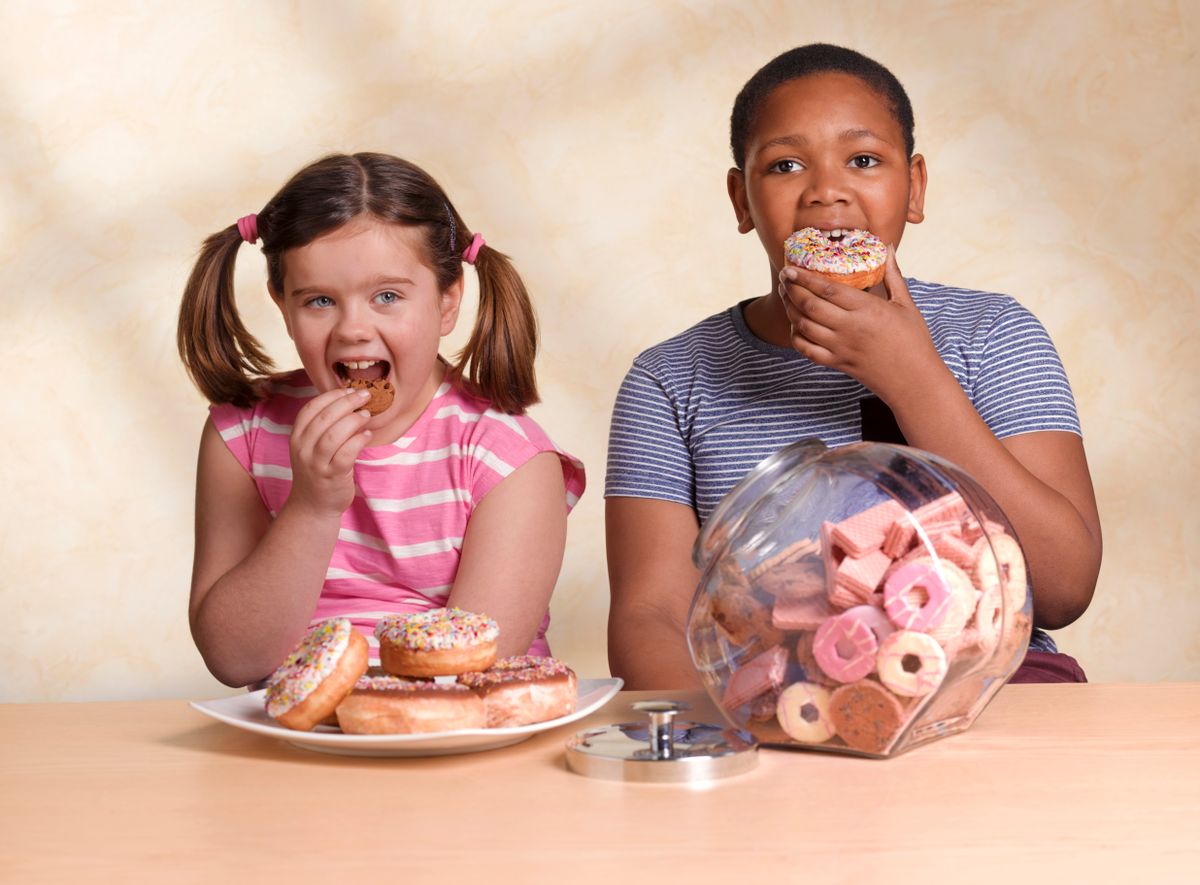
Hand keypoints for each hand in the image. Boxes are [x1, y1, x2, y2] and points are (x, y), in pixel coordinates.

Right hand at [285, 387, 372, 517]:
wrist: (313, 506)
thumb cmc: (318, 471)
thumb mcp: (311, 447)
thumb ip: (323, 426)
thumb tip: (349, 400)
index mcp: (297, 437)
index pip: (310, 408)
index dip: (331, 396)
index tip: (349, 389)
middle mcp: (303, 449)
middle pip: (324, 418)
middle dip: (346, 402)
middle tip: (364, 396)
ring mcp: (316, 463)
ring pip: (334, 435)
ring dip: (353, 420)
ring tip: (366, 415)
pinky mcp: (332, 476)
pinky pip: (346, 453)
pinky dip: (359, 440)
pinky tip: (368, 434)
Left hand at [778, 248, 942, 400]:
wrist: (913, 380)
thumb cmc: (914, 340)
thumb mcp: (906, 304)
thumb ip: (892, 275)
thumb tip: (889, 248)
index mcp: (867, 309)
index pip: (827, 289)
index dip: (804, 277)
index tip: (790, 268)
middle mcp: (850, 328)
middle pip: (809, 305)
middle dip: (792, 289)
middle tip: (785, 278)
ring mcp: (840, 348)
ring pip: (804, 326)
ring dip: (790, 309)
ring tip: (786, 295)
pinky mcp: (836, 364)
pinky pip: (807, 350)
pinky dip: (796, 336)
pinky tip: (796, 324)